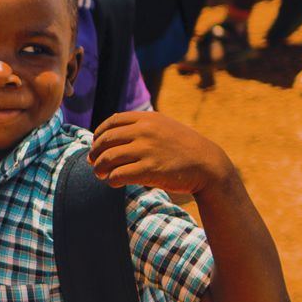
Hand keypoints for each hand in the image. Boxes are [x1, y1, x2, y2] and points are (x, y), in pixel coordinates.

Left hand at [87, 110, 234, 201]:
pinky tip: (114, 183)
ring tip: (100, 174)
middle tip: (93, 162)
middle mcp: (145, 131)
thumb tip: (110, 136)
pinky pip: (118, 175)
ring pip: (108, 158)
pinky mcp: (150, 170)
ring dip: (99, 168)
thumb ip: (141, 127)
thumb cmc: (183, 148)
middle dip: (95, 152)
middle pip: (106, 140)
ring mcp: (147, 150)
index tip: (96, 144)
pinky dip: (111, 180)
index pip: (112, 122)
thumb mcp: (164, 128)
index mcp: (148, 119)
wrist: (208, 165)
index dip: (99, 133)